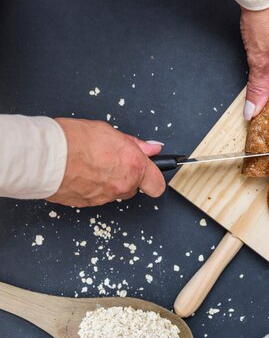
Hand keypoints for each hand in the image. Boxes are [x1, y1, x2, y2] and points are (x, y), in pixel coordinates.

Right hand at [47, 118, 165, 206]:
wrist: (42, 157)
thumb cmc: (72, 140)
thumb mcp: (109, 132)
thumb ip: (135, 144)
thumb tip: (152, 149)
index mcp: (133, 166)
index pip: (157, 184)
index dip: (153, 177)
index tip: (149, 170)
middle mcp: (123, 185)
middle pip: (134, 188)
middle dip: (127, 176)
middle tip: (112, 160)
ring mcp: (105, 197)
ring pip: (115, 192)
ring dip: (108, 182)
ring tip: (91, 164)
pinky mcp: (88, 204)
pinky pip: (97, 196)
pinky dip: (92, 187)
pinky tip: (81, 173)